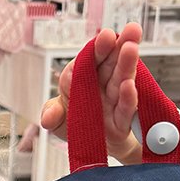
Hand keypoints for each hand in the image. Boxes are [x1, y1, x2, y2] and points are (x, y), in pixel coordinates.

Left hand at [40, 24, 143, 162]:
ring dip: (126, 65)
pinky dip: (127, 98)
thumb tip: (47, 117)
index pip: (86, 62)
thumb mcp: (59, 121)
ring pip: (120, 81)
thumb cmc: (77, 126)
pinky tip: (129, 85)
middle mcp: (100, 87)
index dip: (96, 49)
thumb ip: (51, 113)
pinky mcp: (122, 122)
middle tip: (130, 30)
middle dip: (118, 47)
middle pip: (109, 66)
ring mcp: (112, 102)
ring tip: (132, 48)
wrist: (95, 150)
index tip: (106, 36)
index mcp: (82, 81)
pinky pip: (125, 110)